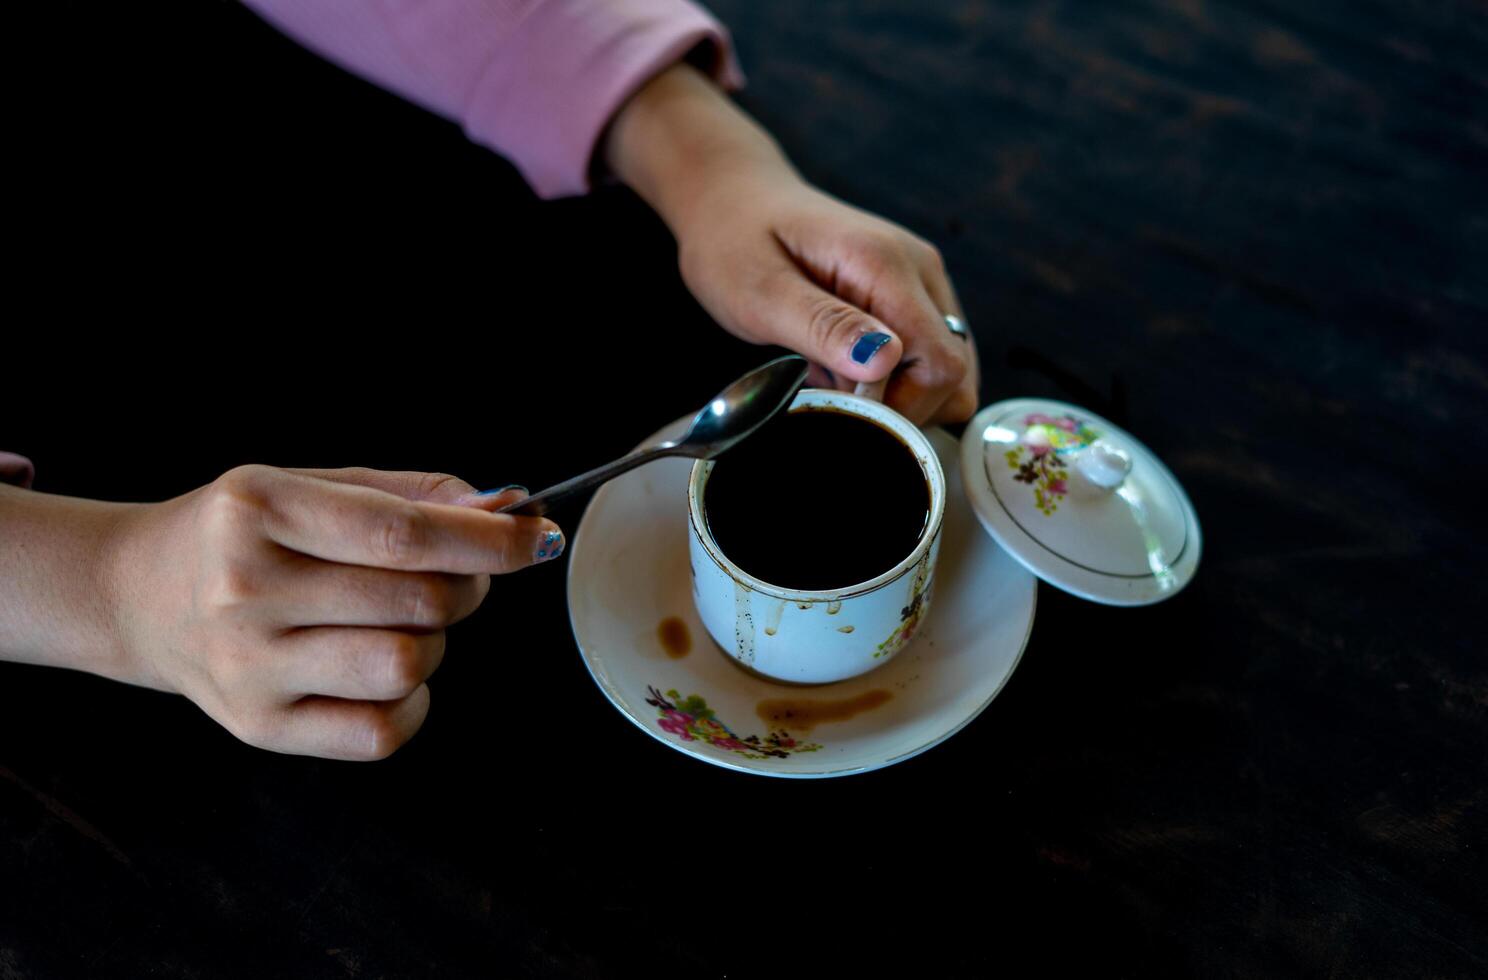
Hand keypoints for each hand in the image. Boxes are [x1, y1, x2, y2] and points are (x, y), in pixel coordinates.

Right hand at [105, 467, 560, 759]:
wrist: (139, 595)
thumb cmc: (243, 535)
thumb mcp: (311, 484)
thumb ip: (410, 495)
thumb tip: (504, 511)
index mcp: (258, 511)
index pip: (401, 535)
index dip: (487, 539)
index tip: (537, 537)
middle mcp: (246, 591)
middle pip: (418, 601)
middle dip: (467, 585)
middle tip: (458, 574)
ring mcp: (249, 667)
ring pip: (407, 665)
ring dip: (433, 642)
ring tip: (400, 621)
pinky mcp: (260, 727)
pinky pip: (383, 731)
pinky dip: (409, 700)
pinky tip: (379, 670)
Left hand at [605, 64, 978, 425]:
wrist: (733, 201)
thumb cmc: (734, 244)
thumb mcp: (761, 294)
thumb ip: (824, 327)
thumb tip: (885, 361)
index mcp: (886, 264)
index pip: (940, 363)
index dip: (899, 406)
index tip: (844, 407)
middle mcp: (919, 269)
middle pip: (953, 373)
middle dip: (898, 406)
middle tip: (833, 393)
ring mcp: (921, 281)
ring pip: (947, 372)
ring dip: (896, 395)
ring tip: (835, 375)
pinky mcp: (912, 295)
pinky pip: (927, 358)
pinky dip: (892, 380)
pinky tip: (845, 365)